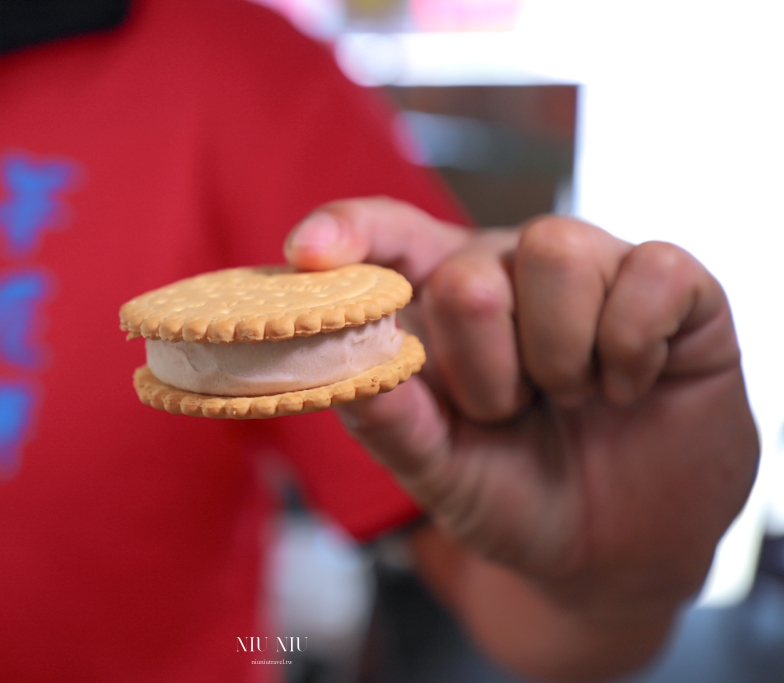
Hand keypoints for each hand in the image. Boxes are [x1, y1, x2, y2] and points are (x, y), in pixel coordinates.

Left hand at [284, 198, 758, 679]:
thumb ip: (391, 423)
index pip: (385, 234)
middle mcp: (509, 267)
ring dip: (559, 356)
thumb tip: (346, 371)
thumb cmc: (511, 493)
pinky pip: (652, 273)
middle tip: (510, 412)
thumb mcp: (440, 472)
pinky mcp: (670, 285)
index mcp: (438, 300)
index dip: (348, 231)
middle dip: (483, 367)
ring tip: (572, 397)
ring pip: (557, 249)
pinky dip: (633, 347)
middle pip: (470, 268)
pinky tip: (629, 385)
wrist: (613, 551)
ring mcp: (591, 270)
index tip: (310, 253)